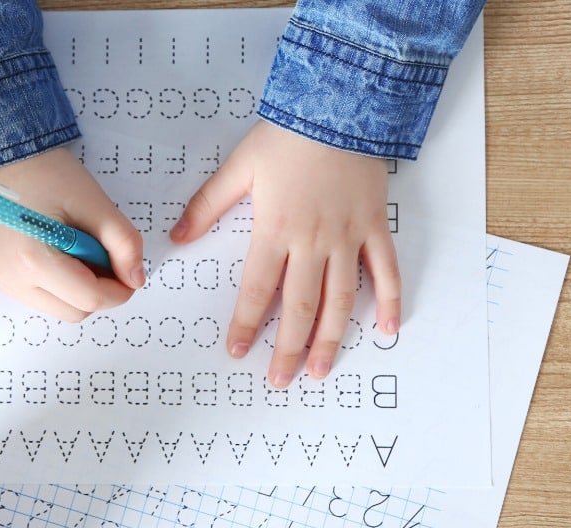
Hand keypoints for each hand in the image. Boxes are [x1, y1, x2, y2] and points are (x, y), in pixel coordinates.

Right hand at [0, 147, 145, 320]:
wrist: (8, 160)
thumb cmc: (48, 174)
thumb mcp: (95, 203)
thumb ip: (123, 242)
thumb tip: (135, 278)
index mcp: (33, 260)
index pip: (90, 298)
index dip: (119, 290)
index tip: (130, 273)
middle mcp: (12, 278)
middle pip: (75, 312)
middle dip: (99, 290)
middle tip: (102, 255)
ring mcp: (2, 281)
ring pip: (60, 308)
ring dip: (80, 288)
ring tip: (78, 249)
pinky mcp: (0, 278)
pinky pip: (43, 297)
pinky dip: (62, 284)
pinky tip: (61, 253)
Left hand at [170, 121, 400, 386]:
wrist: (339, 104)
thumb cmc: (287, 136)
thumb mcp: (238, 167)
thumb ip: (207, 206)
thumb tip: (179, 237)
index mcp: (275, 230)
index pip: (257, 290)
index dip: (246, 324)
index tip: (239, 352)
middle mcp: (313, 242)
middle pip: (299, 308)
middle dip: (288, 349)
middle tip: (280, 380)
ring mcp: (349, 238)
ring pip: (341, 301)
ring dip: (331, 339)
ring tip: (321, 370)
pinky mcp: (375, 228)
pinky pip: (387, 271)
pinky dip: (391, 302)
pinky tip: (387, 331)